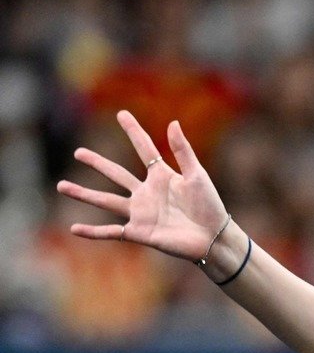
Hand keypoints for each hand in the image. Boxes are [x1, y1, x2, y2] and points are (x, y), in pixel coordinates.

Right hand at [57, 111, 229, 261]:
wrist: (213, 238)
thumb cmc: (210, 207)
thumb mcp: (197, 176)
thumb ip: (183, 151)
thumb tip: (172, 122)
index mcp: (162, 176)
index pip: (144, 149)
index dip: (134, 131)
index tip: (122, 114)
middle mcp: (147, 193)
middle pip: (116, 174)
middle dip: (98, 163)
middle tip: (78, 152)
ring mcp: (141, 213)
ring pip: (106, 201)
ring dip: (84, 194)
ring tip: (61, 186)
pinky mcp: (140, 232)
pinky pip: (112, 231)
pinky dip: (93, 231)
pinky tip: (74, 229)